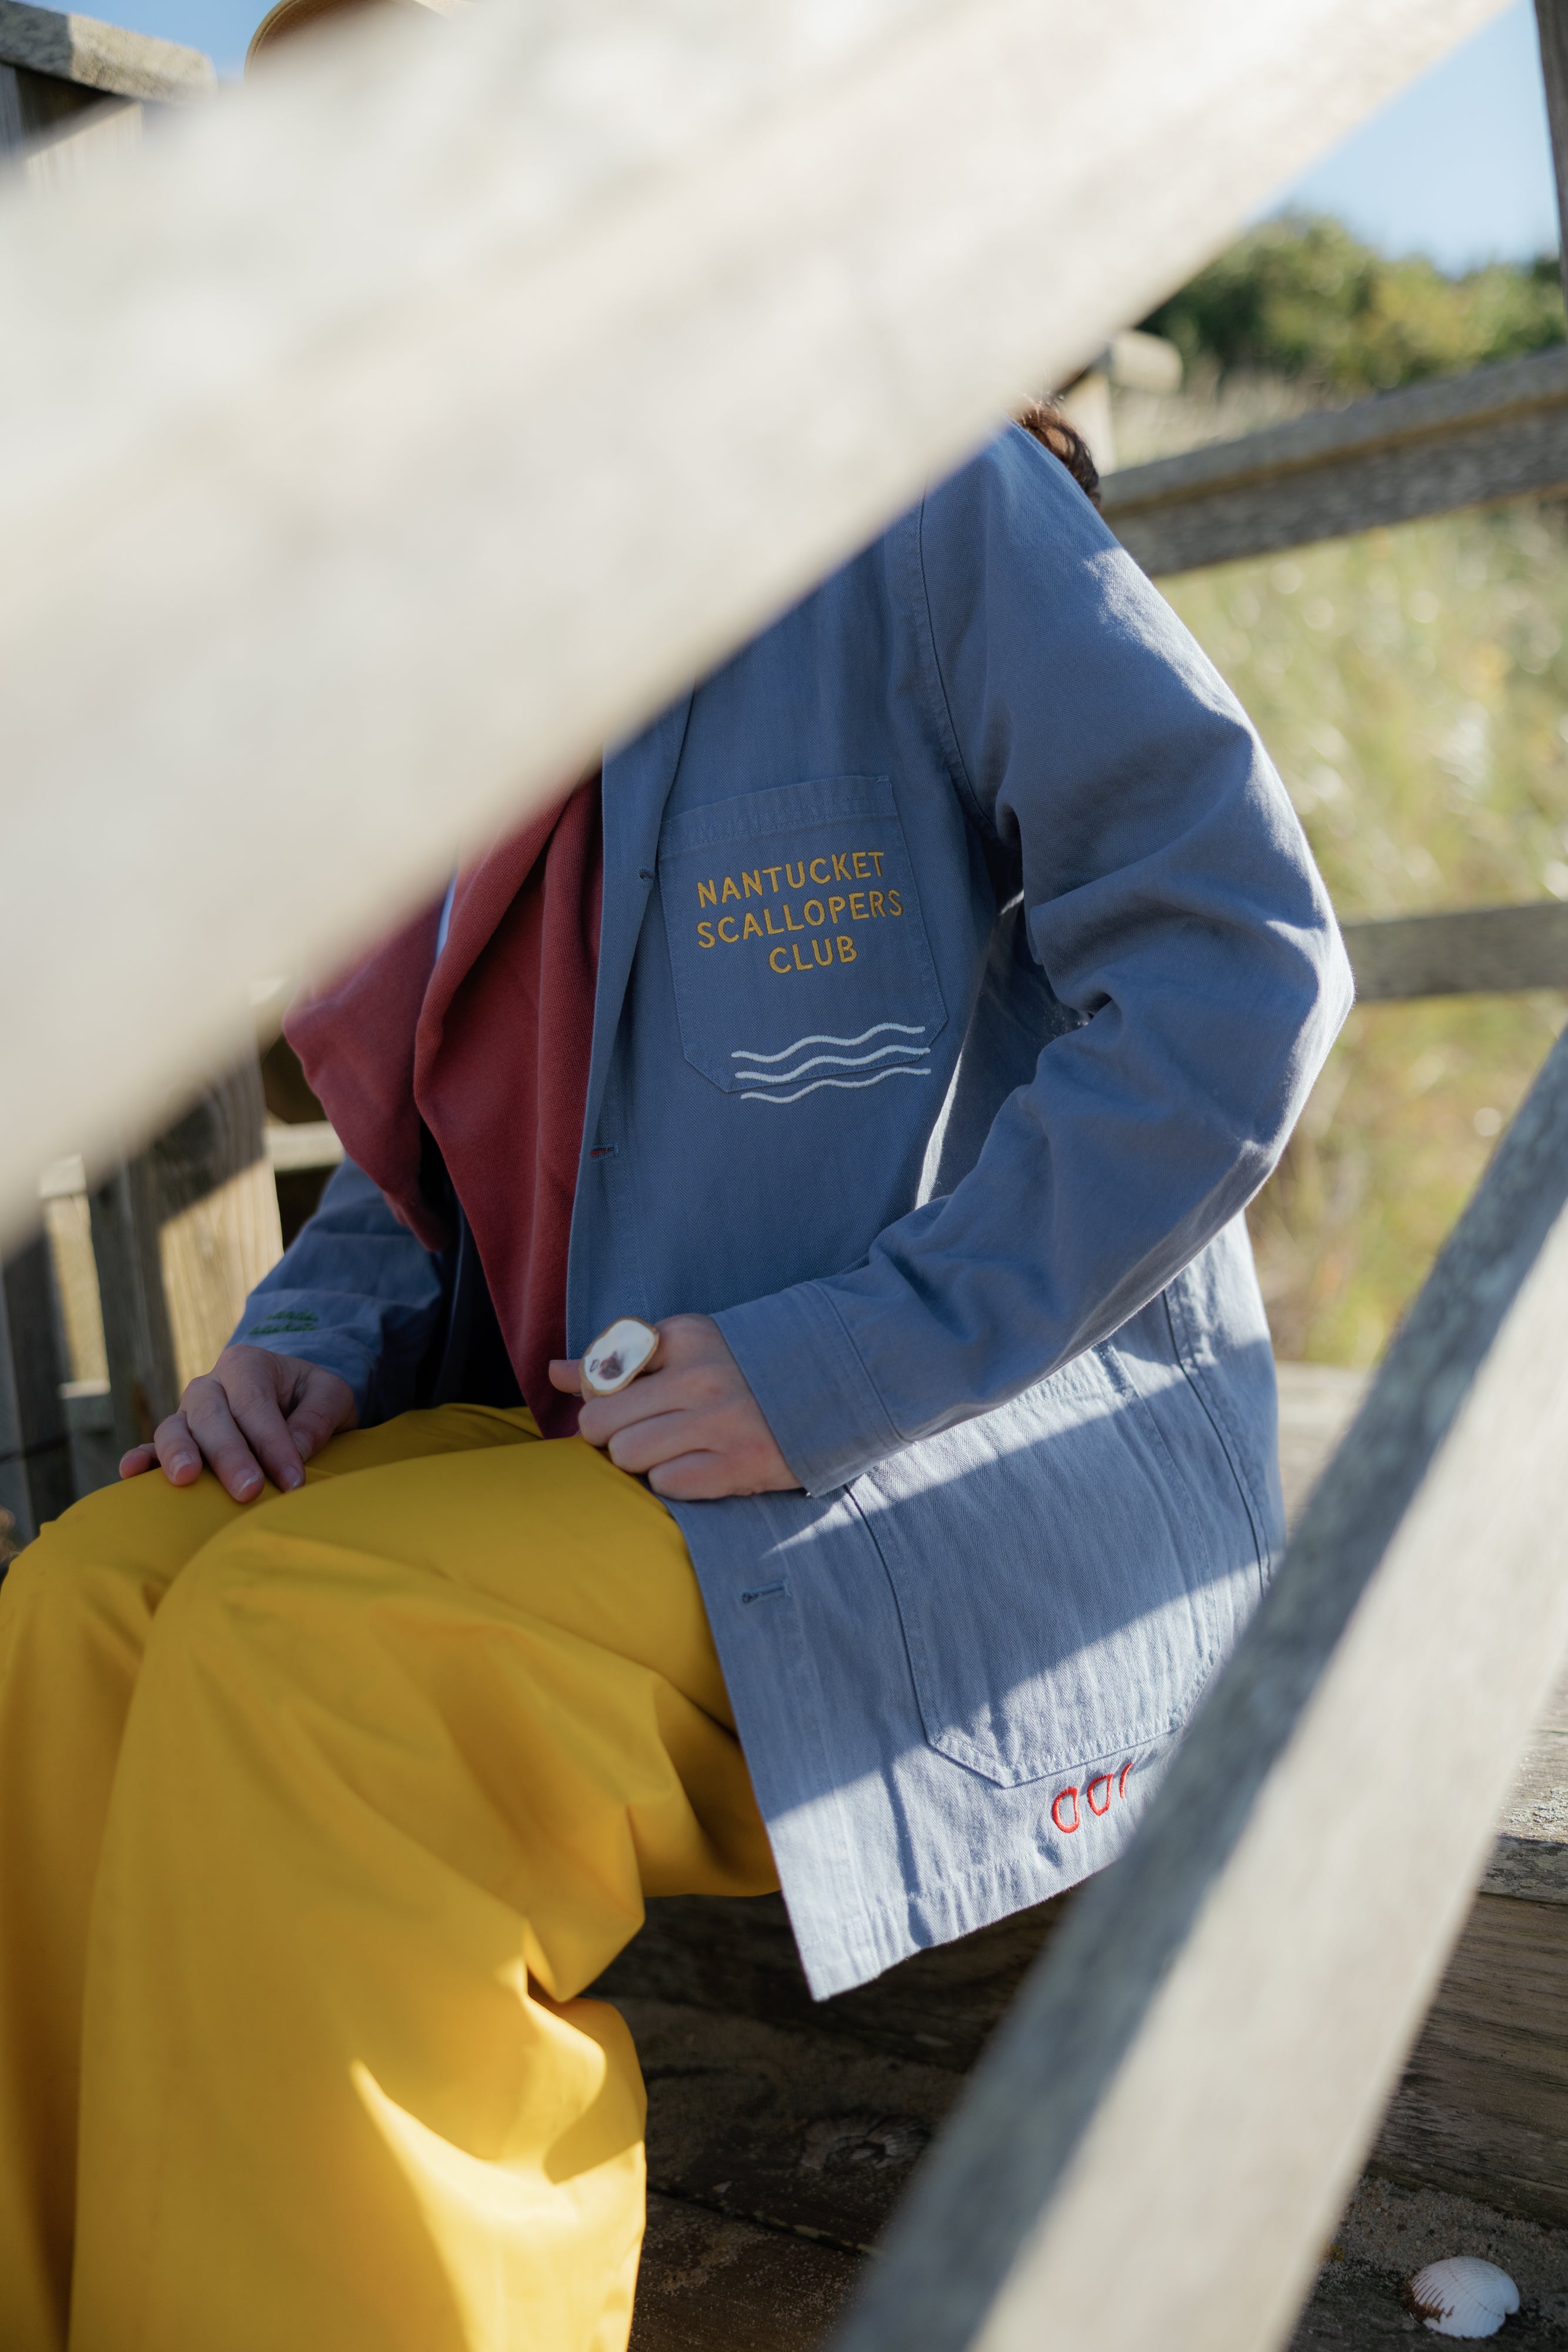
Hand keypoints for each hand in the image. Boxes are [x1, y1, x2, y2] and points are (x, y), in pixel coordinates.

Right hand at [119, 1344, 356, 1502]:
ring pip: (175, 1428)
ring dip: (179, 1454)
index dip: (272, 1444)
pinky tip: (130, 1474)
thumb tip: (296, 1450)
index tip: (293, 1481)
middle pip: (211, 1416)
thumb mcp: (331, 1394)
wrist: (289, 1395)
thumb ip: (318, 1416)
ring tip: (186, 1480)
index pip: (254, 1404)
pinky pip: (153, 1446)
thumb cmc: (310, 1397)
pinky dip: (141, 1459)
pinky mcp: (178, 1439)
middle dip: (229, 1455)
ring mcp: (188, 1412)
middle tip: (248, 1491)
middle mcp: (210, 1385)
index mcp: (247, 1364)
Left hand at [551, 1314, 798, 1501]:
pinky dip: (673, 1482)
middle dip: (608, 1436)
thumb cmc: (748, 1369)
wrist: (842, 1385)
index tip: (633, 1401)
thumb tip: (551, 1372)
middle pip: (599, 1421)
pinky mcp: (740, 1463)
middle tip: (643, 1433)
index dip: (603, 1398)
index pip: (599, 1374)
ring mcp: (721, 1420)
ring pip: (626, 1455)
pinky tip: (700, 1466)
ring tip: (674, 1449)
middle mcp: (700, 1375)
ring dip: (640, 1460)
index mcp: (685, 1336)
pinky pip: (666, 1483)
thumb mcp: (687, 1347)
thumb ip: (616, 1358)